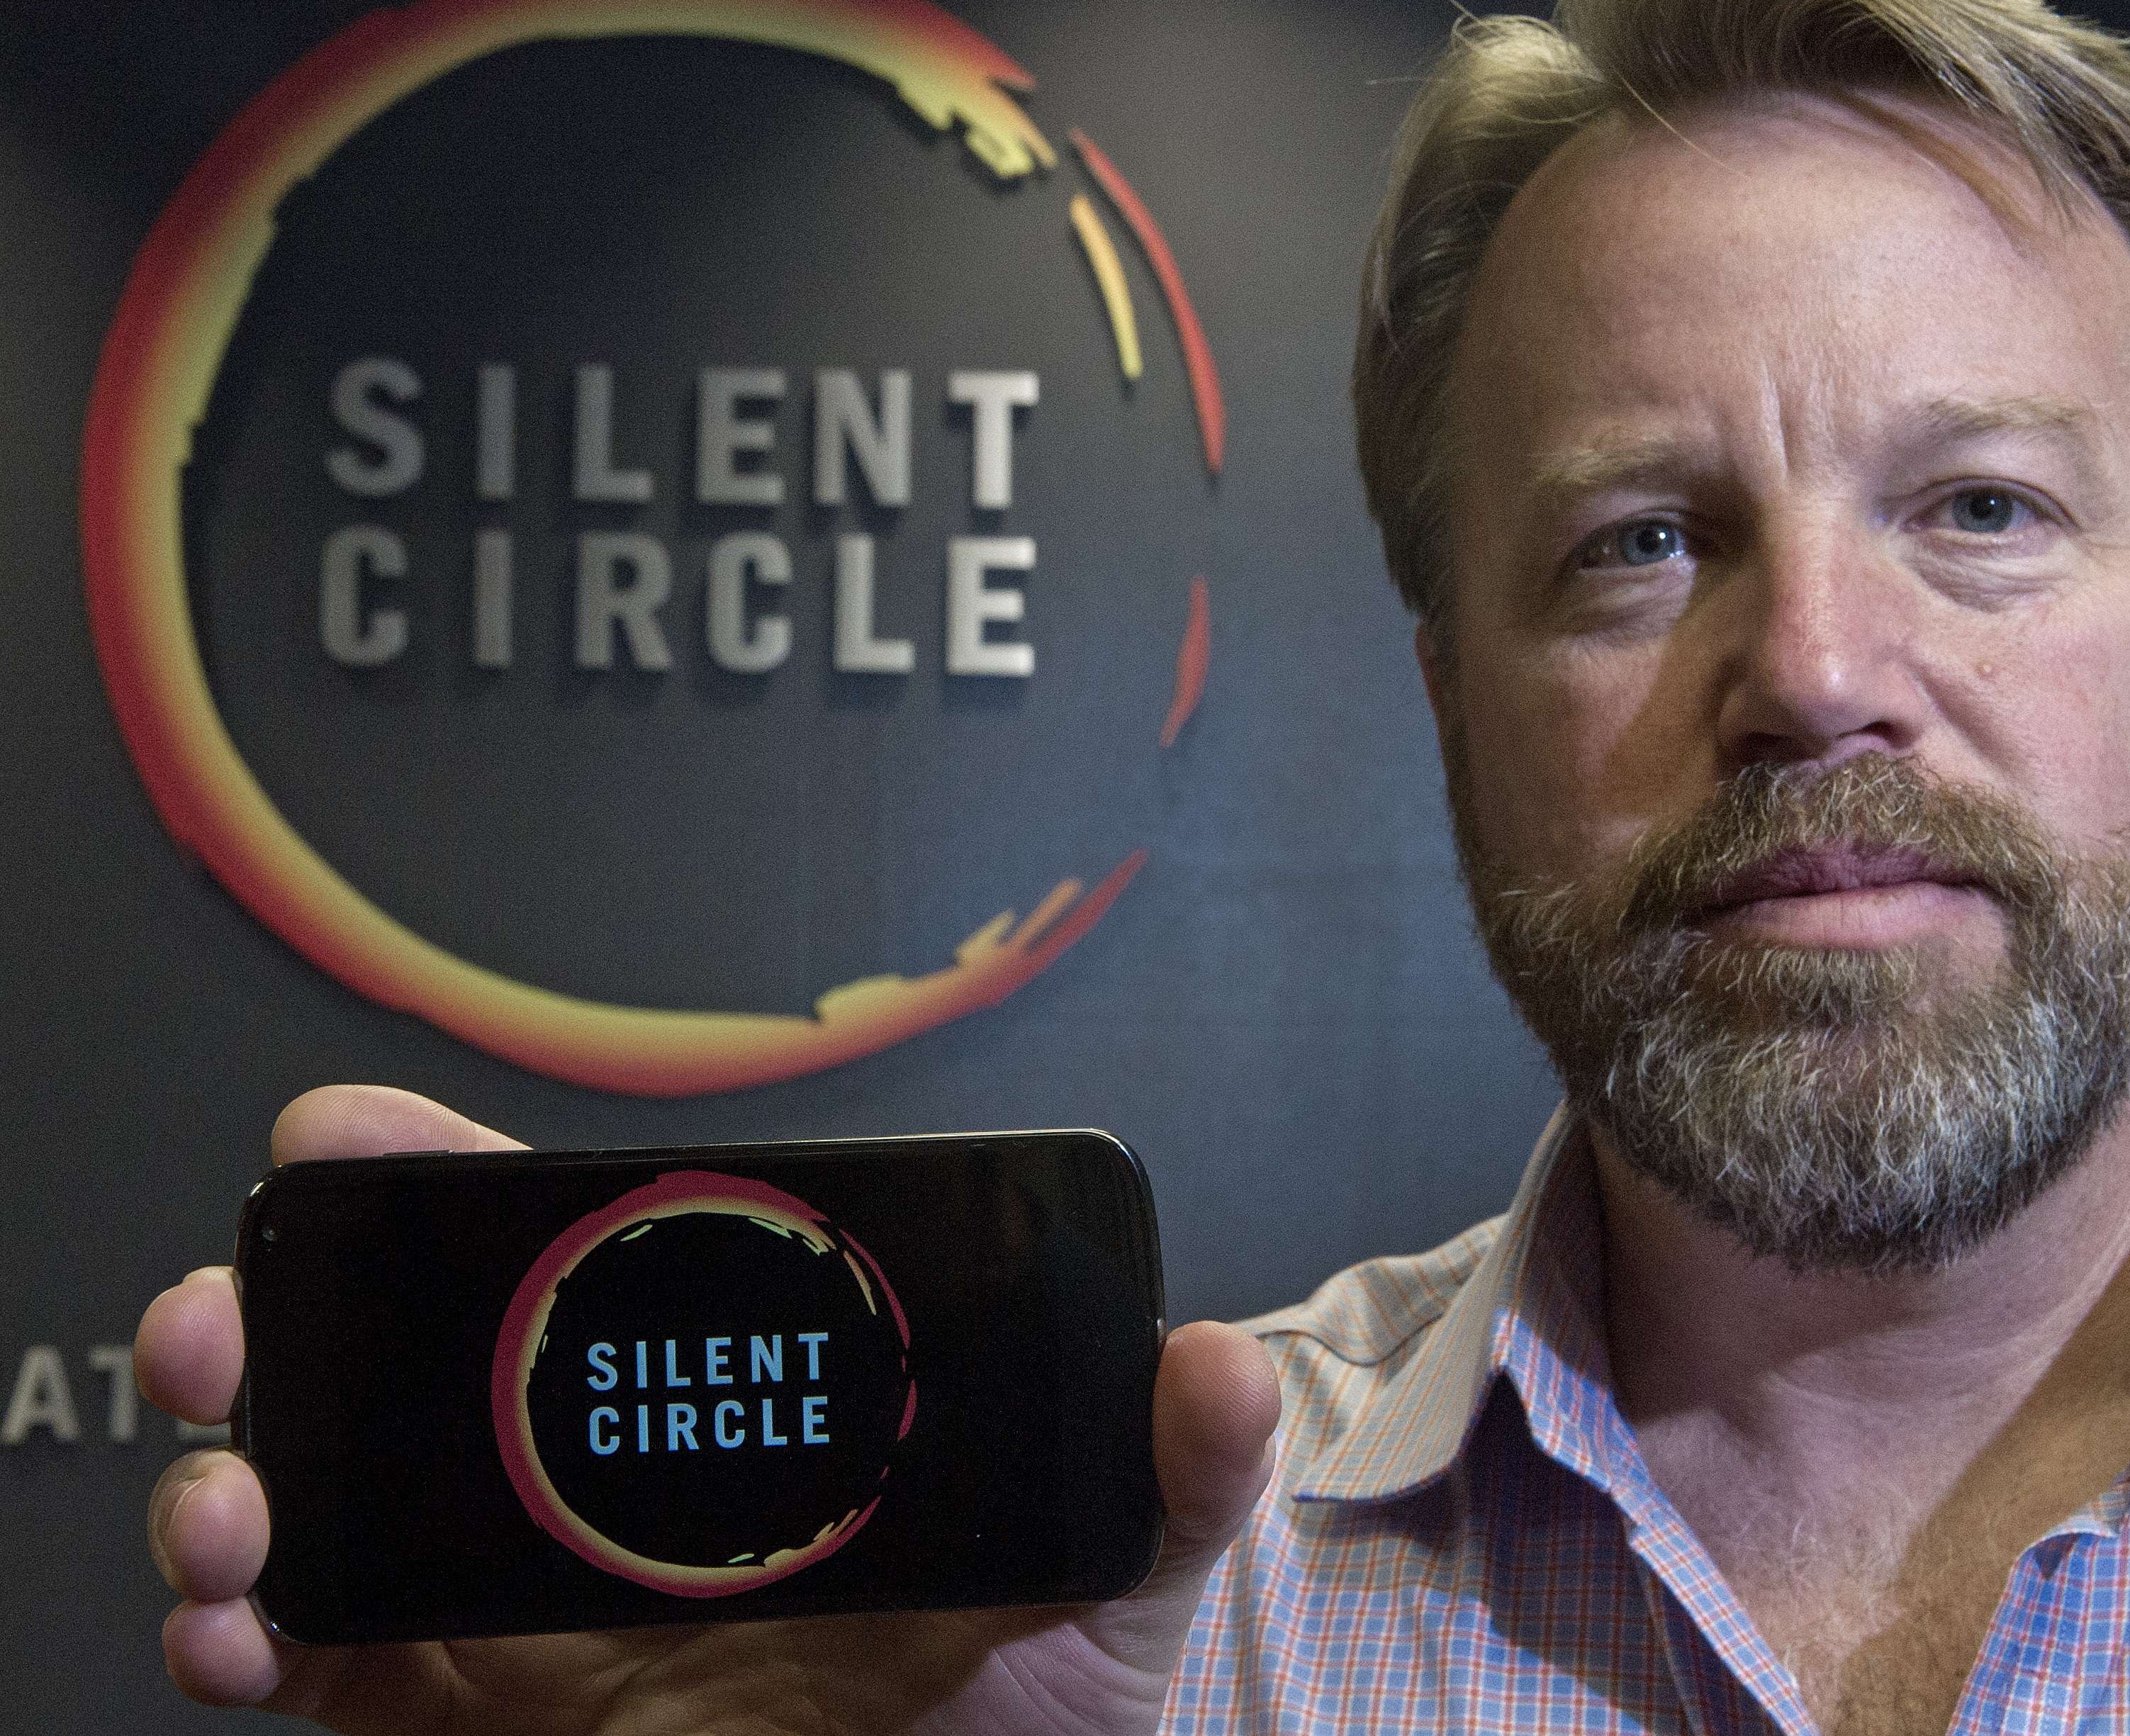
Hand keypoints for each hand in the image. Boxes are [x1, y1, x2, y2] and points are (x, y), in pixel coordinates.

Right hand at [136, 1085, 1279, 1735]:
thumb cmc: (1018, 1734)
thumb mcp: (1104, 1600)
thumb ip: (1164, 1483)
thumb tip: (1216, 1364)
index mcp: (732, 1419)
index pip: (584, 1265)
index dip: (462, 1191)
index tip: (370, 1138)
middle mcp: (598, 1492)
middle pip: (405, 1361)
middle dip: (290, 1309)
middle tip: (233, 1314)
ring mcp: (507, 1608)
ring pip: (321, 1498)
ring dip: (233, 1472)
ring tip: (229, 1501)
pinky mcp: (441, 1719)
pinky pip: (306, 1657)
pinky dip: (236, 1630)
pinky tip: (239, 1625)